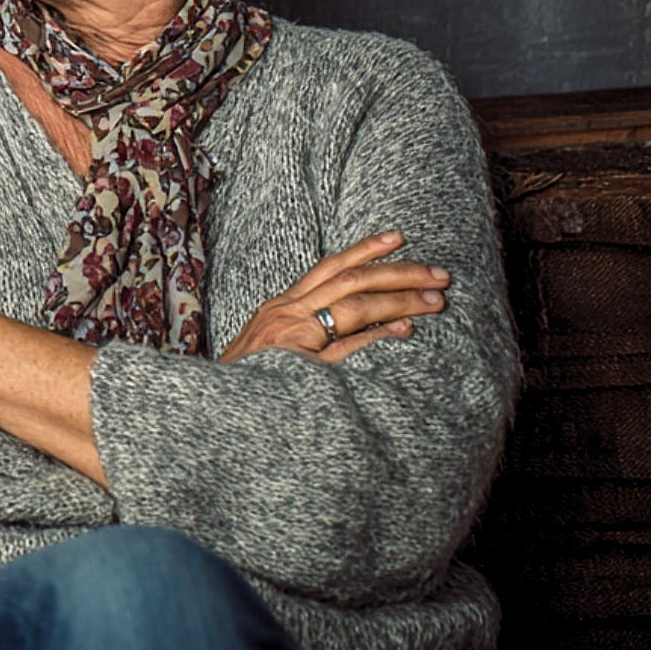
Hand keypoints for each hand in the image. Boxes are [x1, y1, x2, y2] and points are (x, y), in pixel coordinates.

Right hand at [218, 231, 449, 364]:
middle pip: (350, 279)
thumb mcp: (277, 349)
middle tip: (439, 274)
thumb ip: (313, 333)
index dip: (364, 249)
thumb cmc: (248, 384)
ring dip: (398, 299)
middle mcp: (286, 313)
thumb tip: (367, 326)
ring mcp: (292, 337)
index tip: (398, 238)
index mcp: (281, 307)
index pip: (330, 266)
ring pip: (353, 305)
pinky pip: (344, 346)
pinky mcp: (299, 366)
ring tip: (435, 300)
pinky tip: (404, 330)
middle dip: (398, 271)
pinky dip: (376, 335)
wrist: (211, 411)